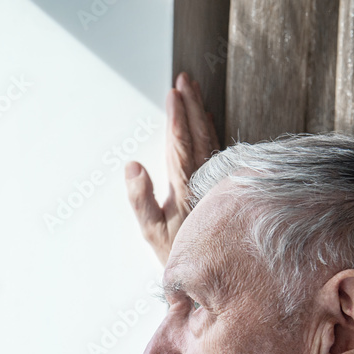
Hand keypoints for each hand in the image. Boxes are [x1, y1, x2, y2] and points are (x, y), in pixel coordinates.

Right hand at [125, 72, 219, 264]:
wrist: (211, 274)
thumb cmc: (177, 254)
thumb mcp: (152, 232)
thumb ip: (140, 198)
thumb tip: (132, 166)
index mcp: (185, 188)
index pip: (181, 145)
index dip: (177, 117)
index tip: (173, 92)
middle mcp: (204, 181)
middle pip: (199, 134)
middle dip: (191, 105)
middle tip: (185, 79)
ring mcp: (215, 183)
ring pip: (210, 139)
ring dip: (201, 113)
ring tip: (194, 91)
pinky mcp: (221, 186)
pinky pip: (217, 151)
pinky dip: (212, 132)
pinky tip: (209, 121)